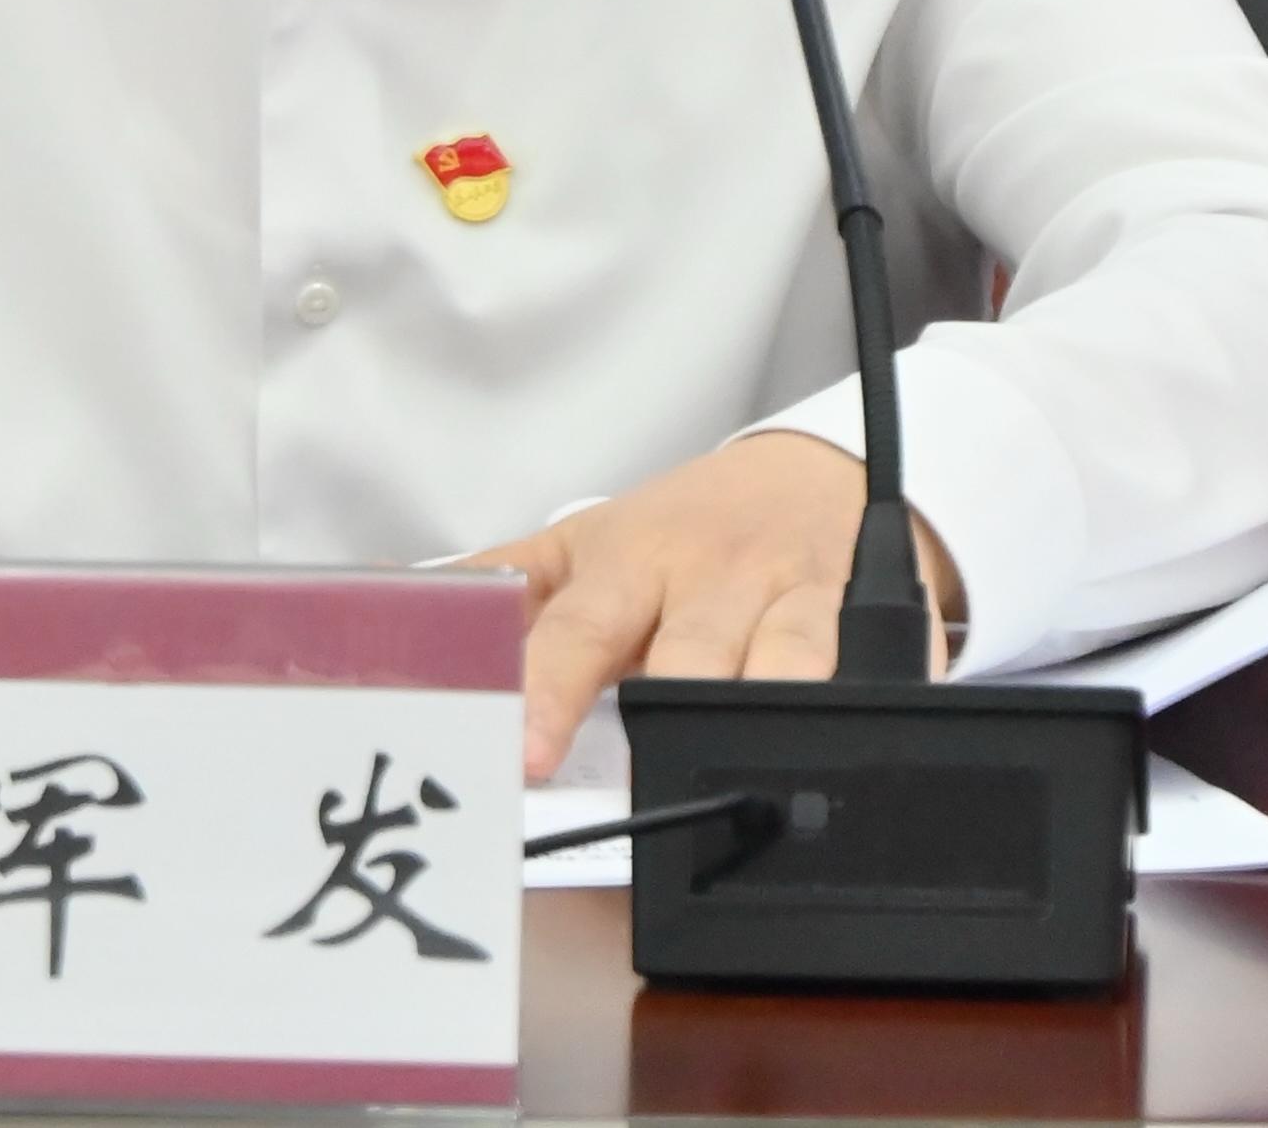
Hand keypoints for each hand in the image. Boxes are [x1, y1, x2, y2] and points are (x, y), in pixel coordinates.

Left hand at [465, 432, 963, 780]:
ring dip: (758, 709)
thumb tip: (407, 613)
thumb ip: (504, 585)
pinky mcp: (860, 617)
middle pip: (686, 656)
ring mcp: (786, 599)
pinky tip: (834, 740)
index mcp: (629, 562)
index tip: (525, 752)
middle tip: (634, 791)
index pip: (578, 632)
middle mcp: (707, 579)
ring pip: (779, 662)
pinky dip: (849, 698)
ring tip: (739, 776)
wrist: (809, 475)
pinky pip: (859, 663)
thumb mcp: (588, 544)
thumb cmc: (686, 526)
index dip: (548, 690)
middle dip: (664, 712)